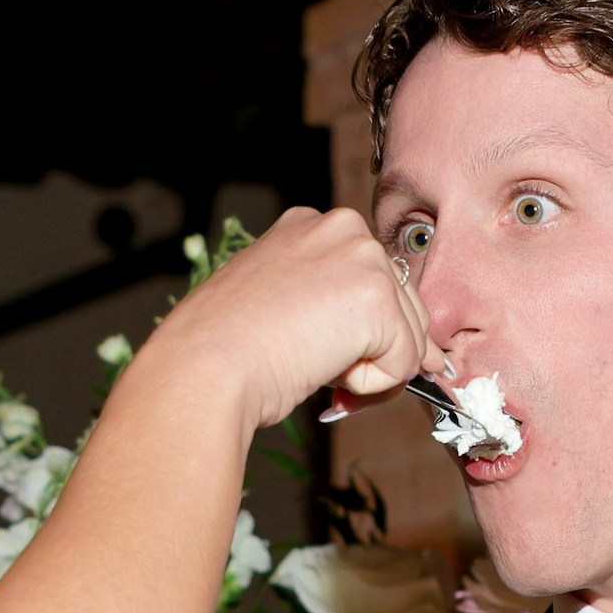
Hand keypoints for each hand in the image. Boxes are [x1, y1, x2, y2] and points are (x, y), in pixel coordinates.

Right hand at [148, 206, 423, 430]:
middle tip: (312, 362)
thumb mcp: (279, 307)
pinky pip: (406, 365)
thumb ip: (328, 308)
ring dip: (369, 370)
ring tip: (311, 363)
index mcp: (310, 225)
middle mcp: (343, 228)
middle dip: (371, 351)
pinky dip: (371, 388)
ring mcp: (364, 259)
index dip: (356, 329)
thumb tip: (403, 350)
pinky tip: (324, 372)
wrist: (203, 368)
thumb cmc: (224, 352)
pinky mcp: (377, 300)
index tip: (314, 345)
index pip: (371, 280)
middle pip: (403, 305)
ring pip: (409, 337)